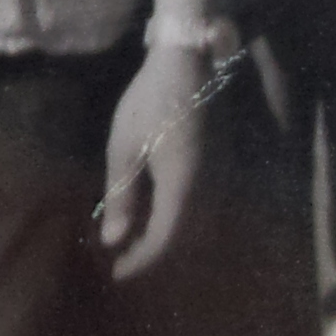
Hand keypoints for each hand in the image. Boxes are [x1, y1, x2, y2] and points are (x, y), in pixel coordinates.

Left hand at [97, 42, 207, 280]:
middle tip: (118, 258)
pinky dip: (175, 219)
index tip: (115, 274)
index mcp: (186, 185)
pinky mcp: (222, 169)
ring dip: (164, 237)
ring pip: (195, 227)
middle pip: (184, 241)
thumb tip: (113, 240)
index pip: (166, 241)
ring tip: (129, 238)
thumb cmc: (150, 100)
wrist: (190, 61)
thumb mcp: (125, 147)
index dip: (140, 262)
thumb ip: (121, 196)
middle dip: (150, 254)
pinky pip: (200, 207)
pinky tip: (150, 212)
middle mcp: (212, 189)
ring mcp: (222, 179)